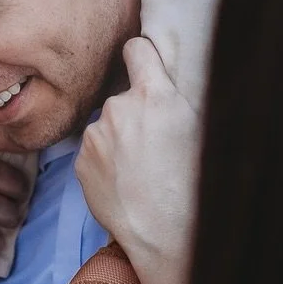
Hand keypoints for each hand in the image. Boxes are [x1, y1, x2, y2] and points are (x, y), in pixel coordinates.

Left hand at [75, 37, 199, 283]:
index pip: (137, 50)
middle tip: (154, 147)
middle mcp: (119, 108)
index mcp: (155, 95)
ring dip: (118, 141)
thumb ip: (179, 100)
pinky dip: (105, 164)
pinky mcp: (80, 162)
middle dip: (134, 114)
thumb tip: (173, 85)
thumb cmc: (195, 184)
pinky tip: (124, 185)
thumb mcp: (202, 130)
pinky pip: (93, 154)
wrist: (166, 233)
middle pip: (123, 98)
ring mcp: (96, 136)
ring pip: (107, 129)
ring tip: (140, 173)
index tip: (142, 63)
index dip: (141, 56)